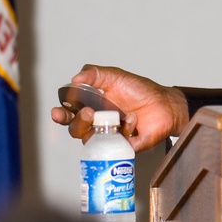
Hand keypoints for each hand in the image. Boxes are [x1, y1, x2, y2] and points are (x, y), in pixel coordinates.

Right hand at [50, 64, 189, 151]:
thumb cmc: (140, 91)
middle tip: (88, 114)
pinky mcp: (124, 147)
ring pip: (92, 142)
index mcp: (92, 107)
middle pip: (76, 130)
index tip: (57, 112)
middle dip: (78, 123)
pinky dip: (125, 130)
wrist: (165, 103)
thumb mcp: (116, 77)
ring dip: (98, 130)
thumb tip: (75, 78)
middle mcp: (98, 124)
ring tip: (112, 119)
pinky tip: (133, 119)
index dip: (61, 115)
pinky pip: (117, 145)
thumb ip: (95, 74)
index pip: (70, 114)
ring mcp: (110, 137)